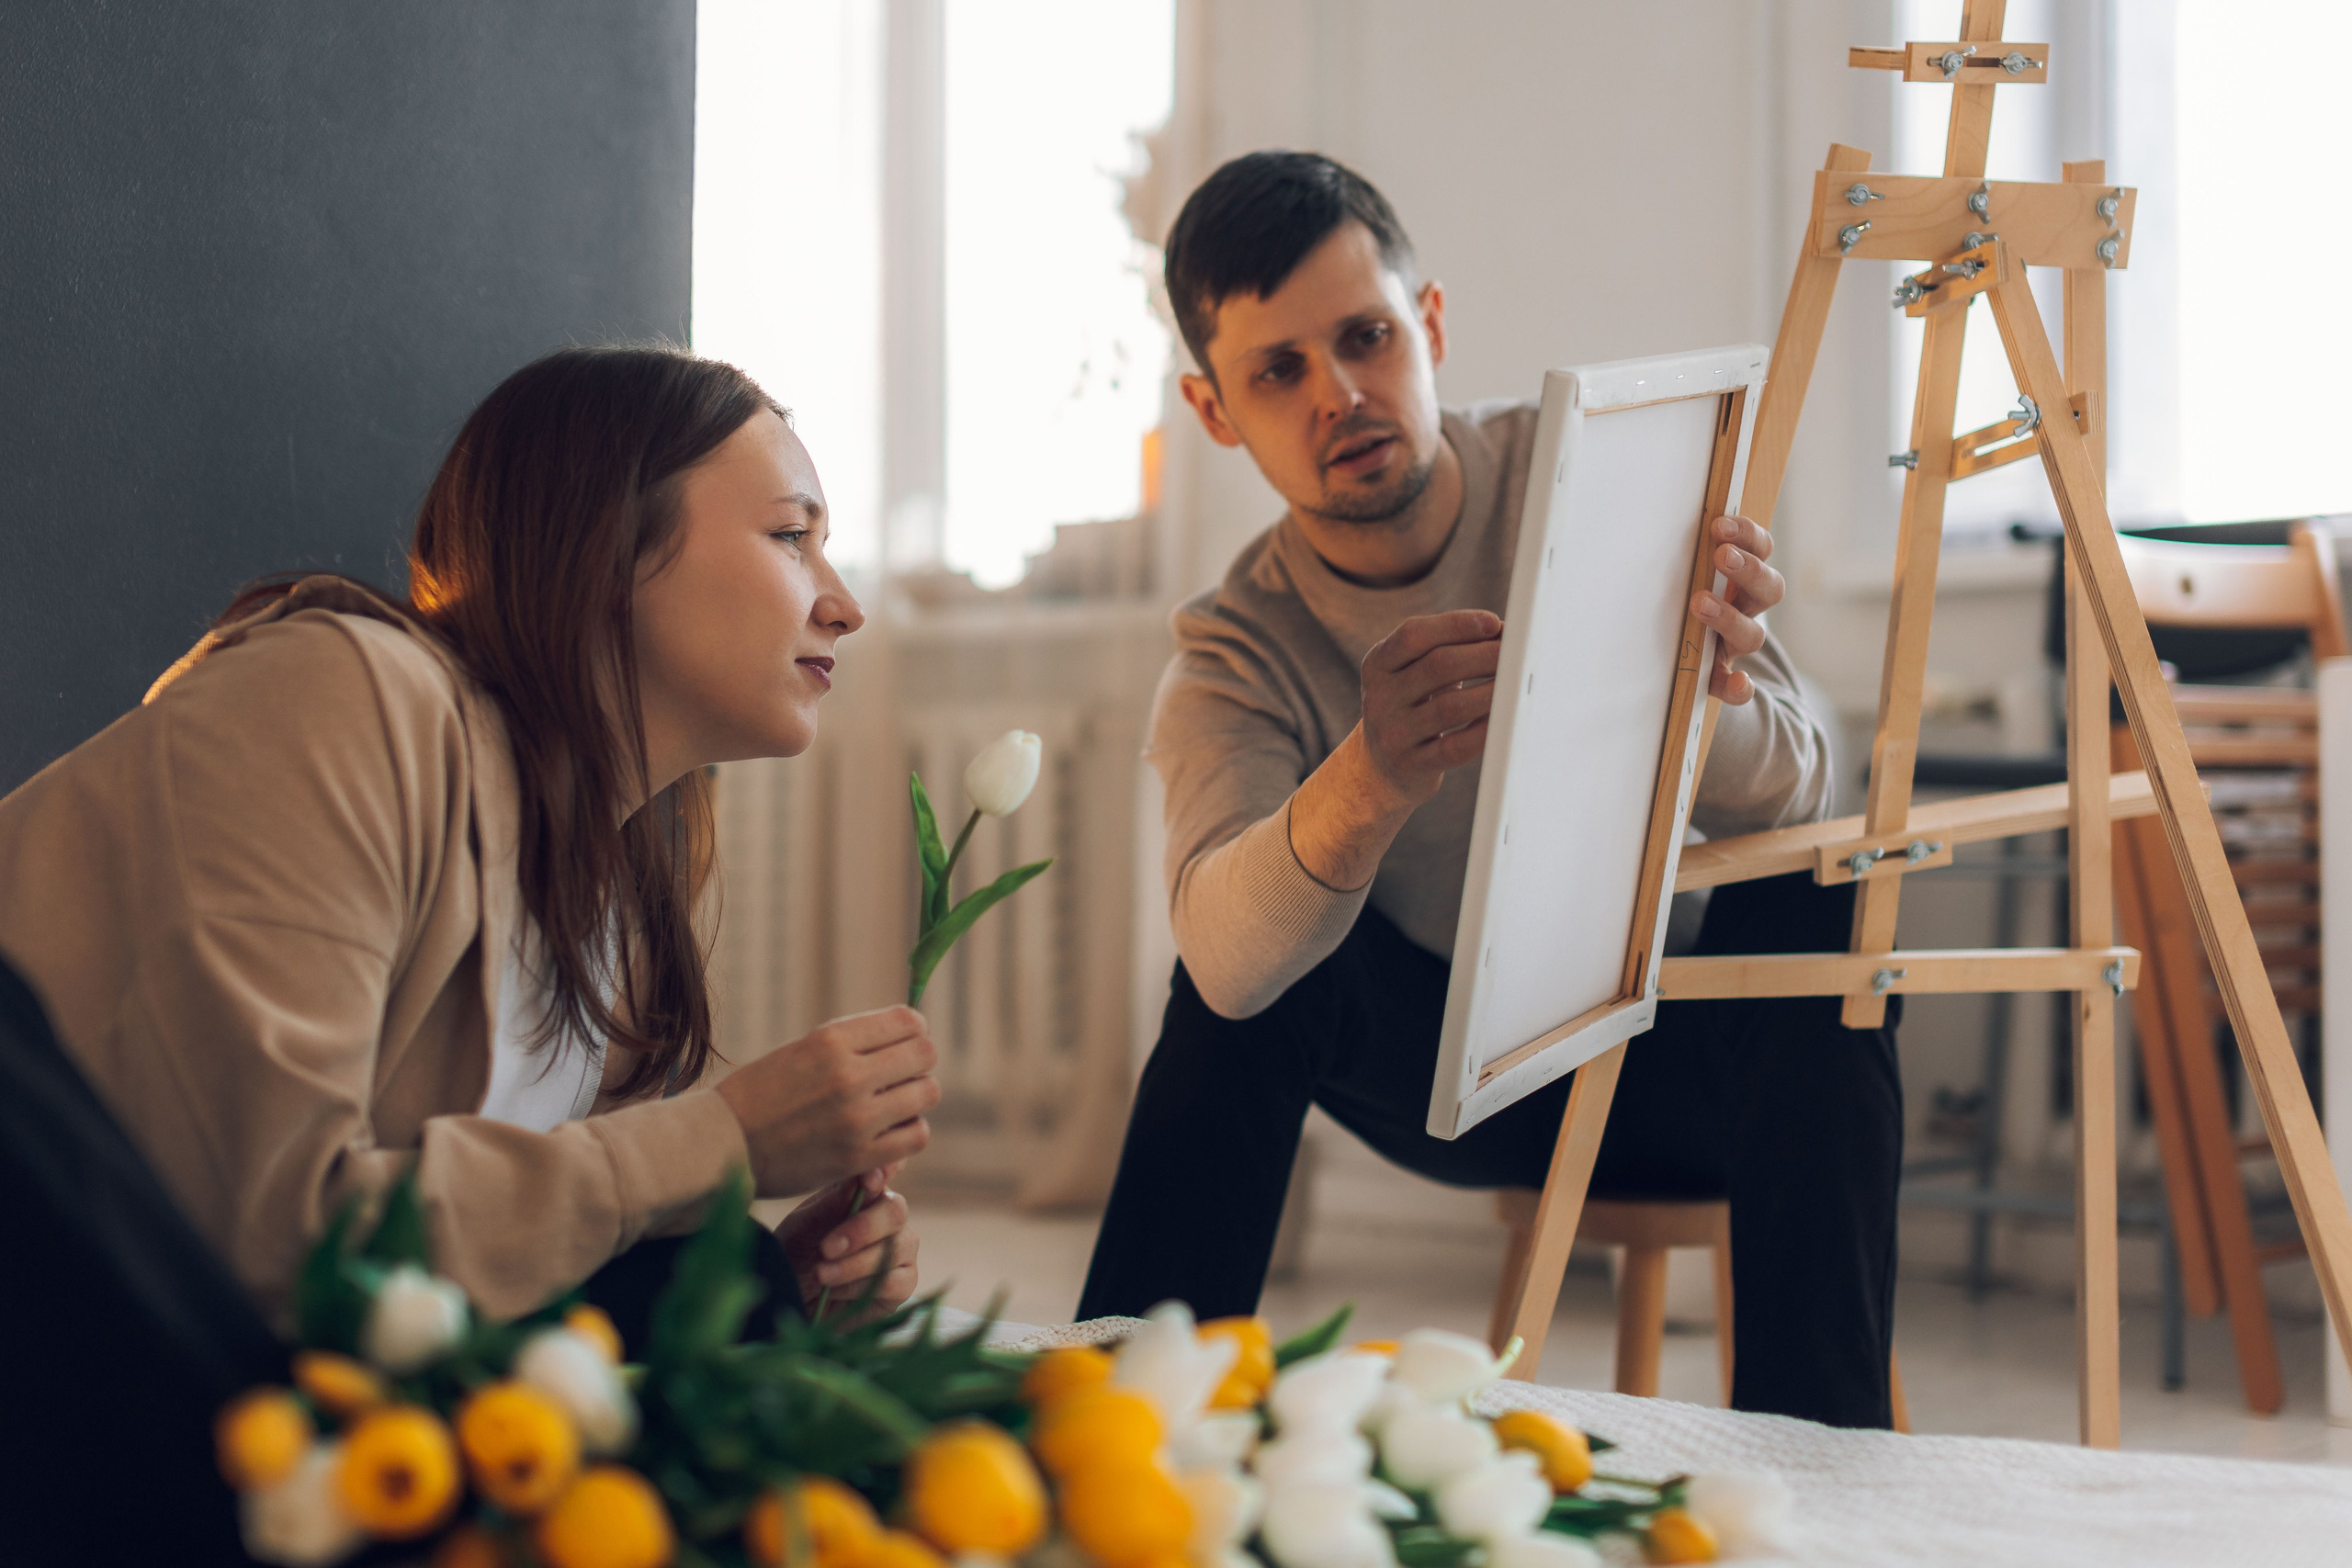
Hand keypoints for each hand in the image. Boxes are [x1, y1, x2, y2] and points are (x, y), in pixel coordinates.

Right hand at [714, 1007, 937, 1195]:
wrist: (721, 1144)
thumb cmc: (760, 1093)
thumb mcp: (802, 1050)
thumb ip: (853, 1044)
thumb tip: (911, 1035)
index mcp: (830, 1040)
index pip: (908, 1021)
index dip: (913, 1032)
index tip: (902, 1044)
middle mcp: (847, 1074)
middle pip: (925, 1054)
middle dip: (917, 1063)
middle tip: (898, 1077)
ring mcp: (856, 1118)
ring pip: (927, 1093)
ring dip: (915, 1098)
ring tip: (893, 1105)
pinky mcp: (858, 1157)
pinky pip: (916, 1136)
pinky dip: (909, 1133)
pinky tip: (889, 1132)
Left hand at [774, 1165, 918, 1319]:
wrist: (791, 1295)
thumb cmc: (797, 1251)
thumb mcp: (807, 1223)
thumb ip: (836, 1200)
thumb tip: (865, 1173)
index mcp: (868, 1191)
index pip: (889, 1169)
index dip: (886, 1170)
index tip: (869, 1181)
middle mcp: (890, 1216)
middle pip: (895, 1211)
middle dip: (861, 1229)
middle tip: (827, 1248)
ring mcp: (902, 1248)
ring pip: (896, 1248)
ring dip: (855, 1264)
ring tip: (821, 1274)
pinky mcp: (904, 1283)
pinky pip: (897, 1282)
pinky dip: (862, 1286)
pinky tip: (835, 1291)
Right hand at [1289, 609, 1502, 891]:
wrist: (1378, 768)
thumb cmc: (1410, 708)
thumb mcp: (1411, 674)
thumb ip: (1447, 649)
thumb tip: (1504, 633)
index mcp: (1377, 665)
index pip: (1414, 635)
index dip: (1456, 624)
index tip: (1494, 622)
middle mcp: (1379, 698)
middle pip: (1438, 666)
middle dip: (1484, 655)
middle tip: (1518, 654)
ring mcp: (1393, 734)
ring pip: (1450, 707)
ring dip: (1491, 692)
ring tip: (1518, 684)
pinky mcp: (1411, 766)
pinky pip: (1455, 747)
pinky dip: (1484, 731)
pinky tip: (1503, 719)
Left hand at [1693, 514, 1783, 703]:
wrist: (1690, 653)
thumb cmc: (1683, 598)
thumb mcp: (1688, 571)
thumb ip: (1687, 554)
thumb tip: (1677, 530)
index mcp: (1743, 577)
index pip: (1760, 548)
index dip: (1747, 534)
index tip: (1720, 524)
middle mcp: (1748, 609)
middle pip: (1770, 588)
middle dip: (1748, 570)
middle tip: (1720, 556)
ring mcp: (1737, 644)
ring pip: (1754, 635)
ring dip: (1731, 618)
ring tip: (1700, 602)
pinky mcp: (1723, 678)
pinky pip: (1737, 688)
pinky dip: (1739, 688)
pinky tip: (1738, 684)